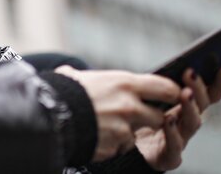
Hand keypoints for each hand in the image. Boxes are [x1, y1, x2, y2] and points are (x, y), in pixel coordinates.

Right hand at [55, 66, 180, 161]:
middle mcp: (130, 106)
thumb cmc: (60, 93)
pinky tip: (95, 135)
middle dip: (150, 118)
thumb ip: (87, 77)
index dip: (172, 92)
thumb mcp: (76, 77)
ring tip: (105, 125)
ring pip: (137, 133)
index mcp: (125, 83)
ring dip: (127, 132)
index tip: (172, 95)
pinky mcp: (115, 146)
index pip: (165, 87)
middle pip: (158, 116)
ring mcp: (124, 128)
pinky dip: (112, 144)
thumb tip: (69, 73)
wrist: (47, 117)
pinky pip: (120, 147)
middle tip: (136, 115)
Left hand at [136, 67, 220, 170]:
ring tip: (185, 93)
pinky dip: (173, 132)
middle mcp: (186, 122)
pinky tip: (169, 119)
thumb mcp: (145, 96)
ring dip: (190, 108)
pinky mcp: (167, 157)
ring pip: (192, 124)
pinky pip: (174, 146)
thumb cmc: (134, 117)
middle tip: (191, 73)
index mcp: (184, 106)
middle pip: (200, 106)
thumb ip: (158, 84)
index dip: (217, 83)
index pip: (207, 94)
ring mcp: (179, 140)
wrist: (118, 146)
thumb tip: (174, 64)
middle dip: (198, 89)